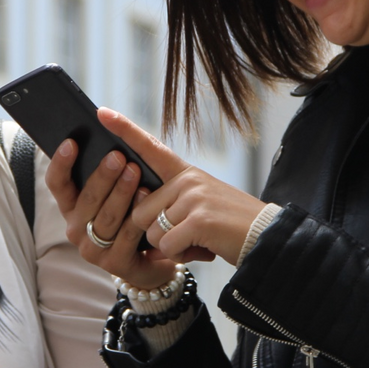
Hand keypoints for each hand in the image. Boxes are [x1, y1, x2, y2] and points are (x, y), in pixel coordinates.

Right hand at [44, 118, 180, 290]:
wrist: (161, 253)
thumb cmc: (136, 212)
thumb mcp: (119, 187)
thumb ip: (110, 163)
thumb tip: (105, 120)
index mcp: (72, 206)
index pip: (57, 184)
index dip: (60, 163)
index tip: (71, 141)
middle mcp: (76, 228)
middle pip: (86, 199)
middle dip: (102, 176)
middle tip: (117, 154)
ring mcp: (93, 249)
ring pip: (105, 217)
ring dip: (120, 193)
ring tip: (135, 171)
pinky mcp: (114, 264)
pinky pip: (125, 236)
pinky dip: (136, 214)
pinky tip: (146, 196)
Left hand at [98, 108, 265, 265]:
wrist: (265, 237)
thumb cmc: (227, 225)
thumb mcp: (200, 205)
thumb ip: (170, 205)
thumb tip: (141, 221)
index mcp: (185, 173)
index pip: (150, 147)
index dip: (125, 130)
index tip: (102, 112)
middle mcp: (187, 180)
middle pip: (140, 211)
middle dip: (156, 233)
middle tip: (187, 235)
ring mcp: (193, 197)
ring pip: (151, 230)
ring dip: (170, 246)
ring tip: (197, 241)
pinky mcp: (198, 219)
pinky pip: (167, 245)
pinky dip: (180, 255)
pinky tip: (201, 248)